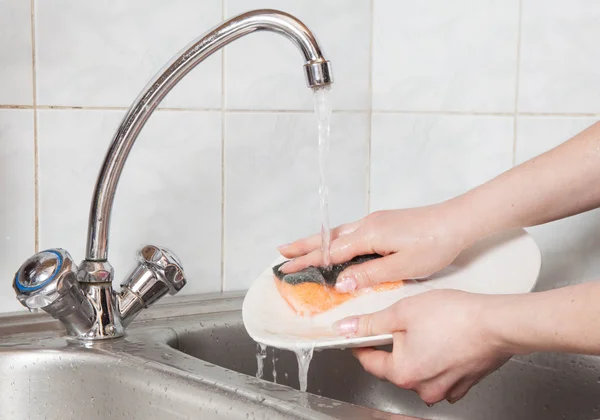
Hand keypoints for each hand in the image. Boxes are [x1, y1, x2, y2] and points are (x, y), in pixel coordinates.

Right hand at [278, 203, 473, 291]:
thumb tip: (340, 282)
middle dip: (303, 245)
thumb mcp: (402, 266)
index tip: (287, 269)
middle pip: (327, 237)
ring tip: (299, 248)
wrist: (458, 221)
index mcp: (369, 235)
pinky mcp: (384, 223)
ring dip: (317, 241)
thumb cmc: (434, 244)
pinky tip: (334, 246)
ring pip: (338, 233)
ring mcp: (375, 221)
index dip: (307, 261)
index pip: (330, 252)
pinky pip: (350, 232)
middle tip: (281, 253)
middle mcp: (367, 224)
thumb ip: (369, 274)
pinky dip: (334, 240)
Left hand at [334, 289, 511, 404]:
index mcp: (403, 372)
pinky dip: (437, 359)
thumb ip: (371, 323)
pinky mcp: (462, 385)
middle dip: (394, 345)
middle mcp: (422, 388)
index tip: (359, 333)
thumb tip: (347, 328)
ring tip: (429, 328)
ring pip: (418, 370)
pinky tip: (444, 342)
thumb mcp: (403, 311)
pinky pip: (440, 373)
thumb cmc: (456, 316)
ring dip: (417, 352)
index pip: (369, 361)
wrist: (498, 323)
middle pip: (394, 366)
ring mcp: (444, 389)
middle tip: (403, 321)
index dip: (361, 343)